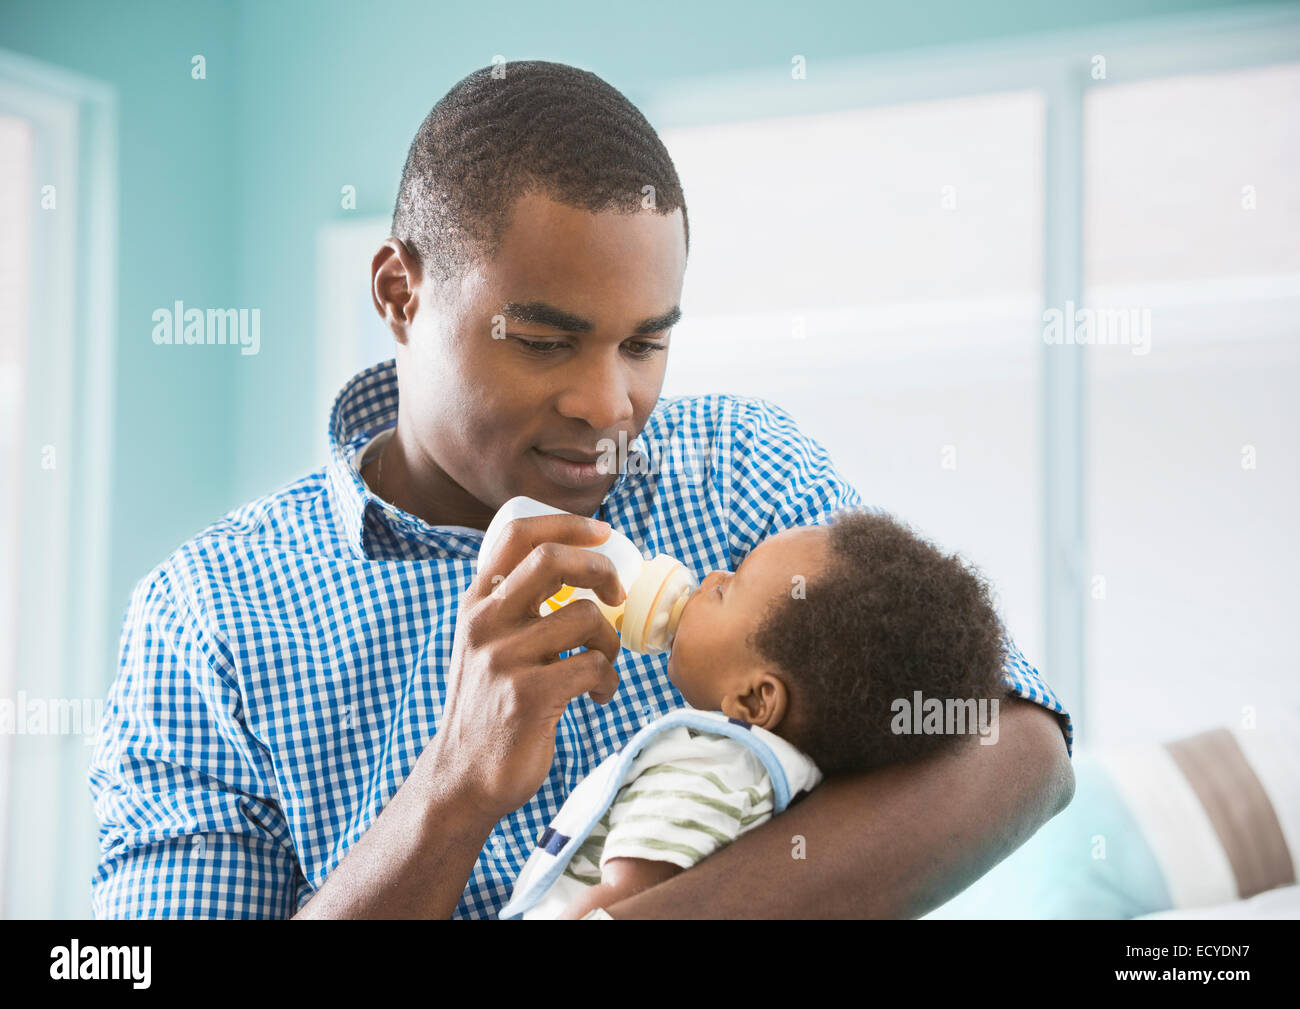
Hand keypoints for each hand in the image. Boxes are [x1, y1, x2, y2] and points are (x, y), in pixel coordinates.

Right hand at [423, 513, 626, 822]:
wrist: (464, 775)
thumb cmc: (490, 704)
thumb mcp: (486, 643)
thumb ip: (516, 605)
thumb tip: (580, 566)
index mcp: (478, 602)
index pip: (518, 535)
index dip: (568, 525)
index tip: (605, 533)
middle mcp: (485, 622)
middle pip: (553, 560)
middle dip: (600, 569)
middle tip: (617, 593)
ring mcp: (504, 658)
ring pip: (586, 617)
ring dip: (610, 642)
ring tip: (602, 665)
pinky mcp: (528, 696)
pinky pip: (593, 666)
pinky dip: (607, 680)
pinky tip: (597, 696)